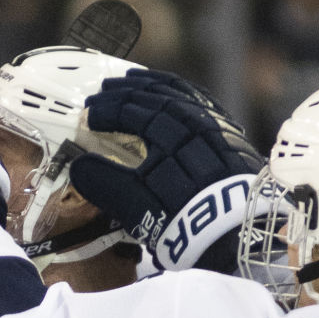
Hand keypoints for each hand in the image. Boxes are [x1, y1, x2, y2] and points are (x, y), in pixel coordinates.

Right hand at [69, 70, 266, 271]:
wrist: (238, 236)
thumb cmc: (183, 223)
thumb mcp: (138, 209)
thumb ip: (106, 184)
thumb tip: (80, 167)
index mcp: (167, 133)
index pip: (130, 111)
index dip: (107, 111)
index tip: (88, 116)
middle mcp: (193, 121)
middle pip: (154, 97)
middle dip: (125, 92)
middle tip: (102, 91)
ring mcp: (215, 125)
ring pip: (181, 94)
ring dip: (153, 85)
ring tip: (132, 81)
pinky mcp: (231, 135)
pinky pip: (203, 102)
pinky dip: (183, 93)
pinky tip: (176, 92)